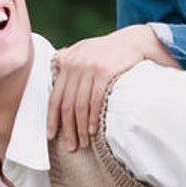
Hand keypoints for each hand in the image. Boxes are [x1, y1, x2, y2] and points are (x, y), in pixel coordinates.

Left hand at [48, 25, 174, 151]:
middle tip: (70, 146)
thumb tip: (55, 69)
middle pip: (67, 104)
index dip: (52, 118)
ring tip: (82, 143)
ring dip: (80, 128)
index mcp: (67, 62)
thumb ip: (69, 59)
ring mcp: (89, 67)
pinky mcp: (104, 71)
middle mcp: (75, 64)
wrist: (134, 40)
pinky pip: (95, 100)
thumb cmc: (109, 50)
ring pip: (80, 105)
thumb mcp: (84, 49)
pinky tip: (92, 130)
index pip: (55, 96)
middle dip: (67, 128)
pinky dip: (92, 117)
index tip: (51, 135)